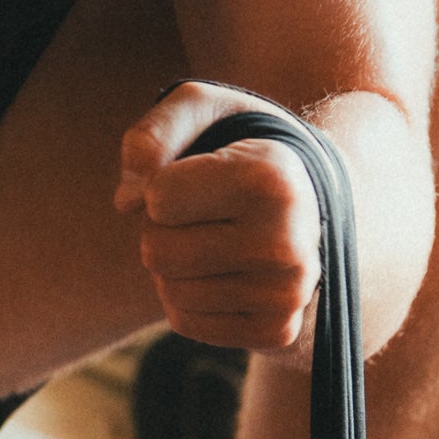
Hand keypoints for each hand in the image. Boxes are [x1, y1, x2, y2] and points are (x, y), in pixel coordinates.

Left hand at [115, 81, 322, 350]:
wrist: (313, 200)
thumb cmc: (243, 147)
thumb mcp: (202, 109)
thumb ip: (151, 135)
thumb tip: (125, 203)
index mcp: (270, 180)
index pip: (157, 199)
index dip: (161, 185)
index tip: (194, 176)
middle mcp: (285, 243)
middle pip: (157, 252)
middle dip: (160, 229)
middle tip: (198, 213)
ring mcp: (285, 294)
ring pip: (169, 291)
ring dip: (174, 265)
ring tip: (213, 240)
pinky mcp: (276, 330)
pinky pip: (187, 321)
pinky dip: (189, 296)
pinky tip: (220, 271)